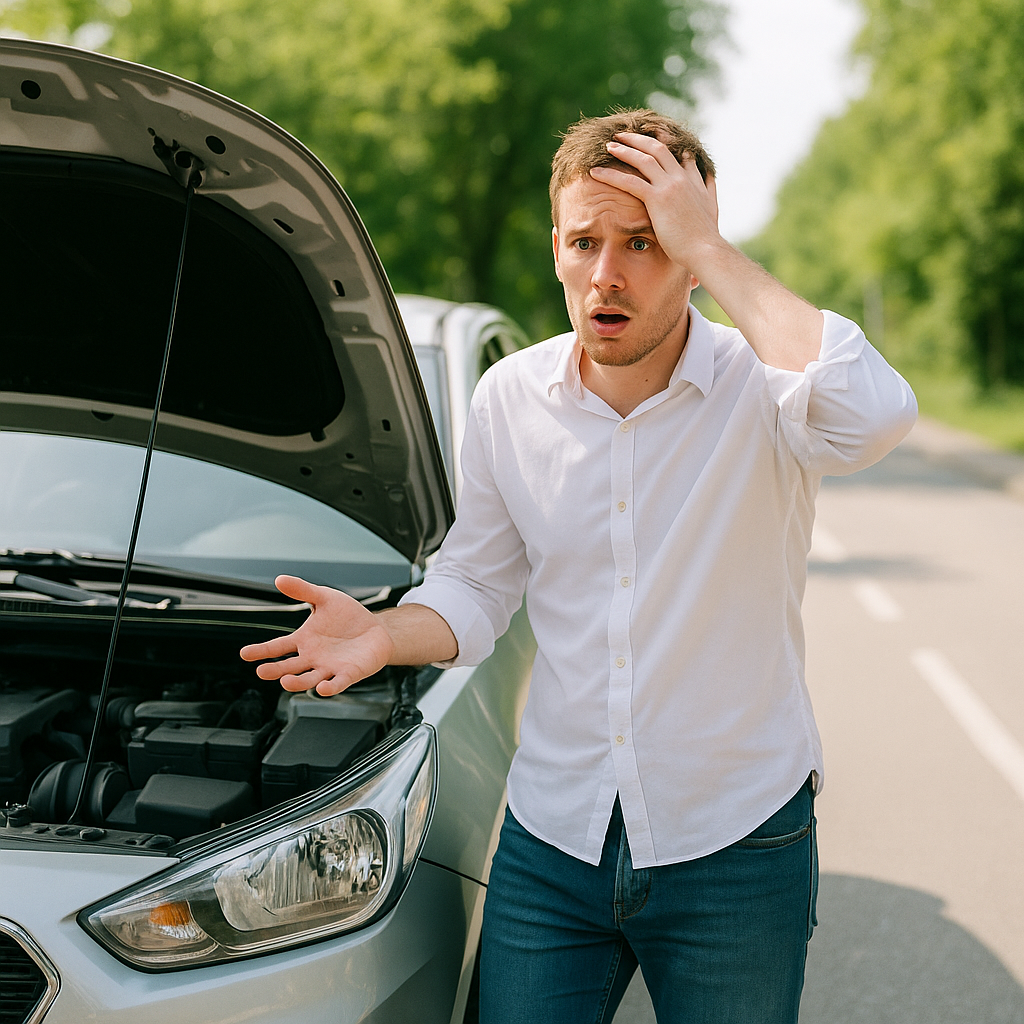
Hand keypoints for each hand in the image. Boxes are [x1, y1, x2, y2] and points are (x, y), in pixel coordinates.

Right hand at [239, 575, 394, 695]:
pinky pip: (337, 683)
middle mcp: (313, 657)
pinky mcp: (348, 673)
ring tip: (285, 682)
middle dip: (276, 670)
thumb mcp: (325, 598)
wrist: (375, 629)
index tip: (245, 654)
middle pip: (290, 667)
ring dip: (297, 682)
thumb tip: (280, 579)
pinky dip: (330, 687)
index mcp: (304, 640)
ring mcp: (329, 667)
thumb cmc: (348, 616)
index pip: (278, 647)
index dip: (261, 651)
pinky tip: (322, 688)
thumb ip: (303, 590)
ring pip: (309, 679)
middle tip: (262, 671)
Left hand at [589, 131, 720, 275]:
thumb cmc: (705, 237)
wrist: (705, 249)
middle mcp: (681, 177)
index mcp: (692, 179)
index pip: (676, 152)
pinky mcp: (658, 199)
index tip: (650, 135)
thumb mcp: (710, 207)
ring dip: (624, 149)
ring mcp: (670, 186)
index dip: (662, 141)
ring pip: (643, 159)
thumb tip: (709, 178)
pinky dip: (611, 175)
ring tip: (608, 146)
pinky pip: (630, 181)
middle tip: (621, 135)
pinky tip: (596, 172)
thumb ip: (708, 190)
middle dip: (637, 139)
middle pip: (657, 148)